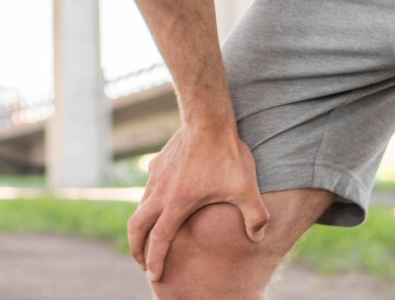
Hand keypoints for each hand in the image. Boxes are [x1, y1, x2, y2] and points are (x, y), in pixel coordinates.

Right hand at [127, 125, 269, 281]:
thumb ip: (254, 216)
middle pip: (137, 226)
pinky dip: (148, 197)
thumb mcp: (246, 188)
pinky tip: (157, 195)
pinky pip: (149, 184)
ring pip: (140, 204)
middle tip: (141, 260)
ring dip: (141, 223)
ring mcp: (158, 175)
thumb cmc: (226, 154)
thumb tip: (258, 238)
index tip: (153, 276)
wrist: (209, 118)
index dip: (154, 261)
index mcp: (177, 204)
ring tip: (148, 233)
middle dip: (136, 247)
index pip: (159, 240)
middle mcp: (161, 192)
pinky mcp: (160, 160)